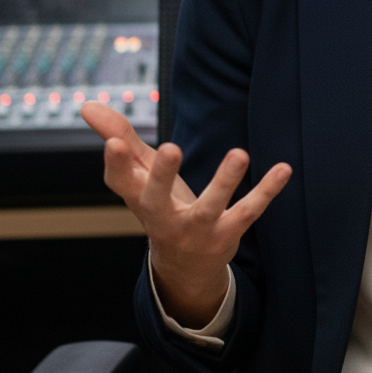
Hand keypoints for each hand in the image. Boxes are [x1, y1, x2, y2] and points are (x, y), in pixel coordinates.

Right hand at [81, 101, 291, 326]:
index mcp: (139, 199)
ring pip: (209, 208)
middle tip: (170, 148)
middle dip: (163, 176)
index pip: (121, 182)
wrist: (184, 268)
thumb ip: (119, 138)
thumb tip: (87, 104)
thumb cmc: (160, 207)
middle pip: (157, 200)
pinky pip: (248, 212)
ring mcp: (196, 230)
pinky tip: (284, 168)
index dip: (116, 164)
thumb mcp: (140, 175)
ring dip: (224, 182)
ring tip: (239, 153)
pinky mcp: (227, 234)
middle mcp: (163, 218)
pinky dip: (266, 192)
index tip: (113, 143)